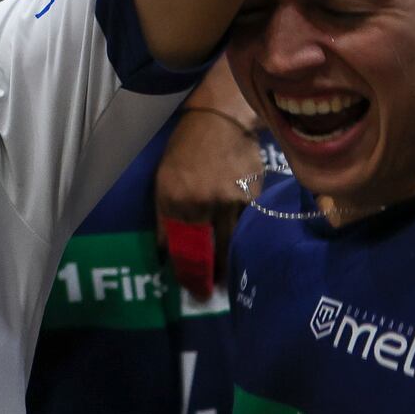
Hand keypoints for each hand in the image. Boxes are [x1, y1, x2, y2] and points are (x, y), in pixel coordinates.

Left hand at [155, 104, 262, 283]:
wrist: (222, 120)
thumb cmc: (188, 147)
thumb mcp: (164, 177)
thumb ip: (165, 213)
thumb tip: (165, 247)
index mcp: (171, 197)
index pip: (175, 243)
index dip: (182, 267)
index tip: (187, 284)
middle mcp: (198, 203)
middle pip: (203, 249)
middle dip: (206, 274)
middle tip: (206, 293)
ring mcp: (226, 202)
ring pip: (228, 244)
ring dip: (228, 264)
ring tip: (227, 280)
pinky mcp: (251, 199)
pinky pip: (247, 229)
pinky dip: (245, 243)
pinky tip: (245, 252)